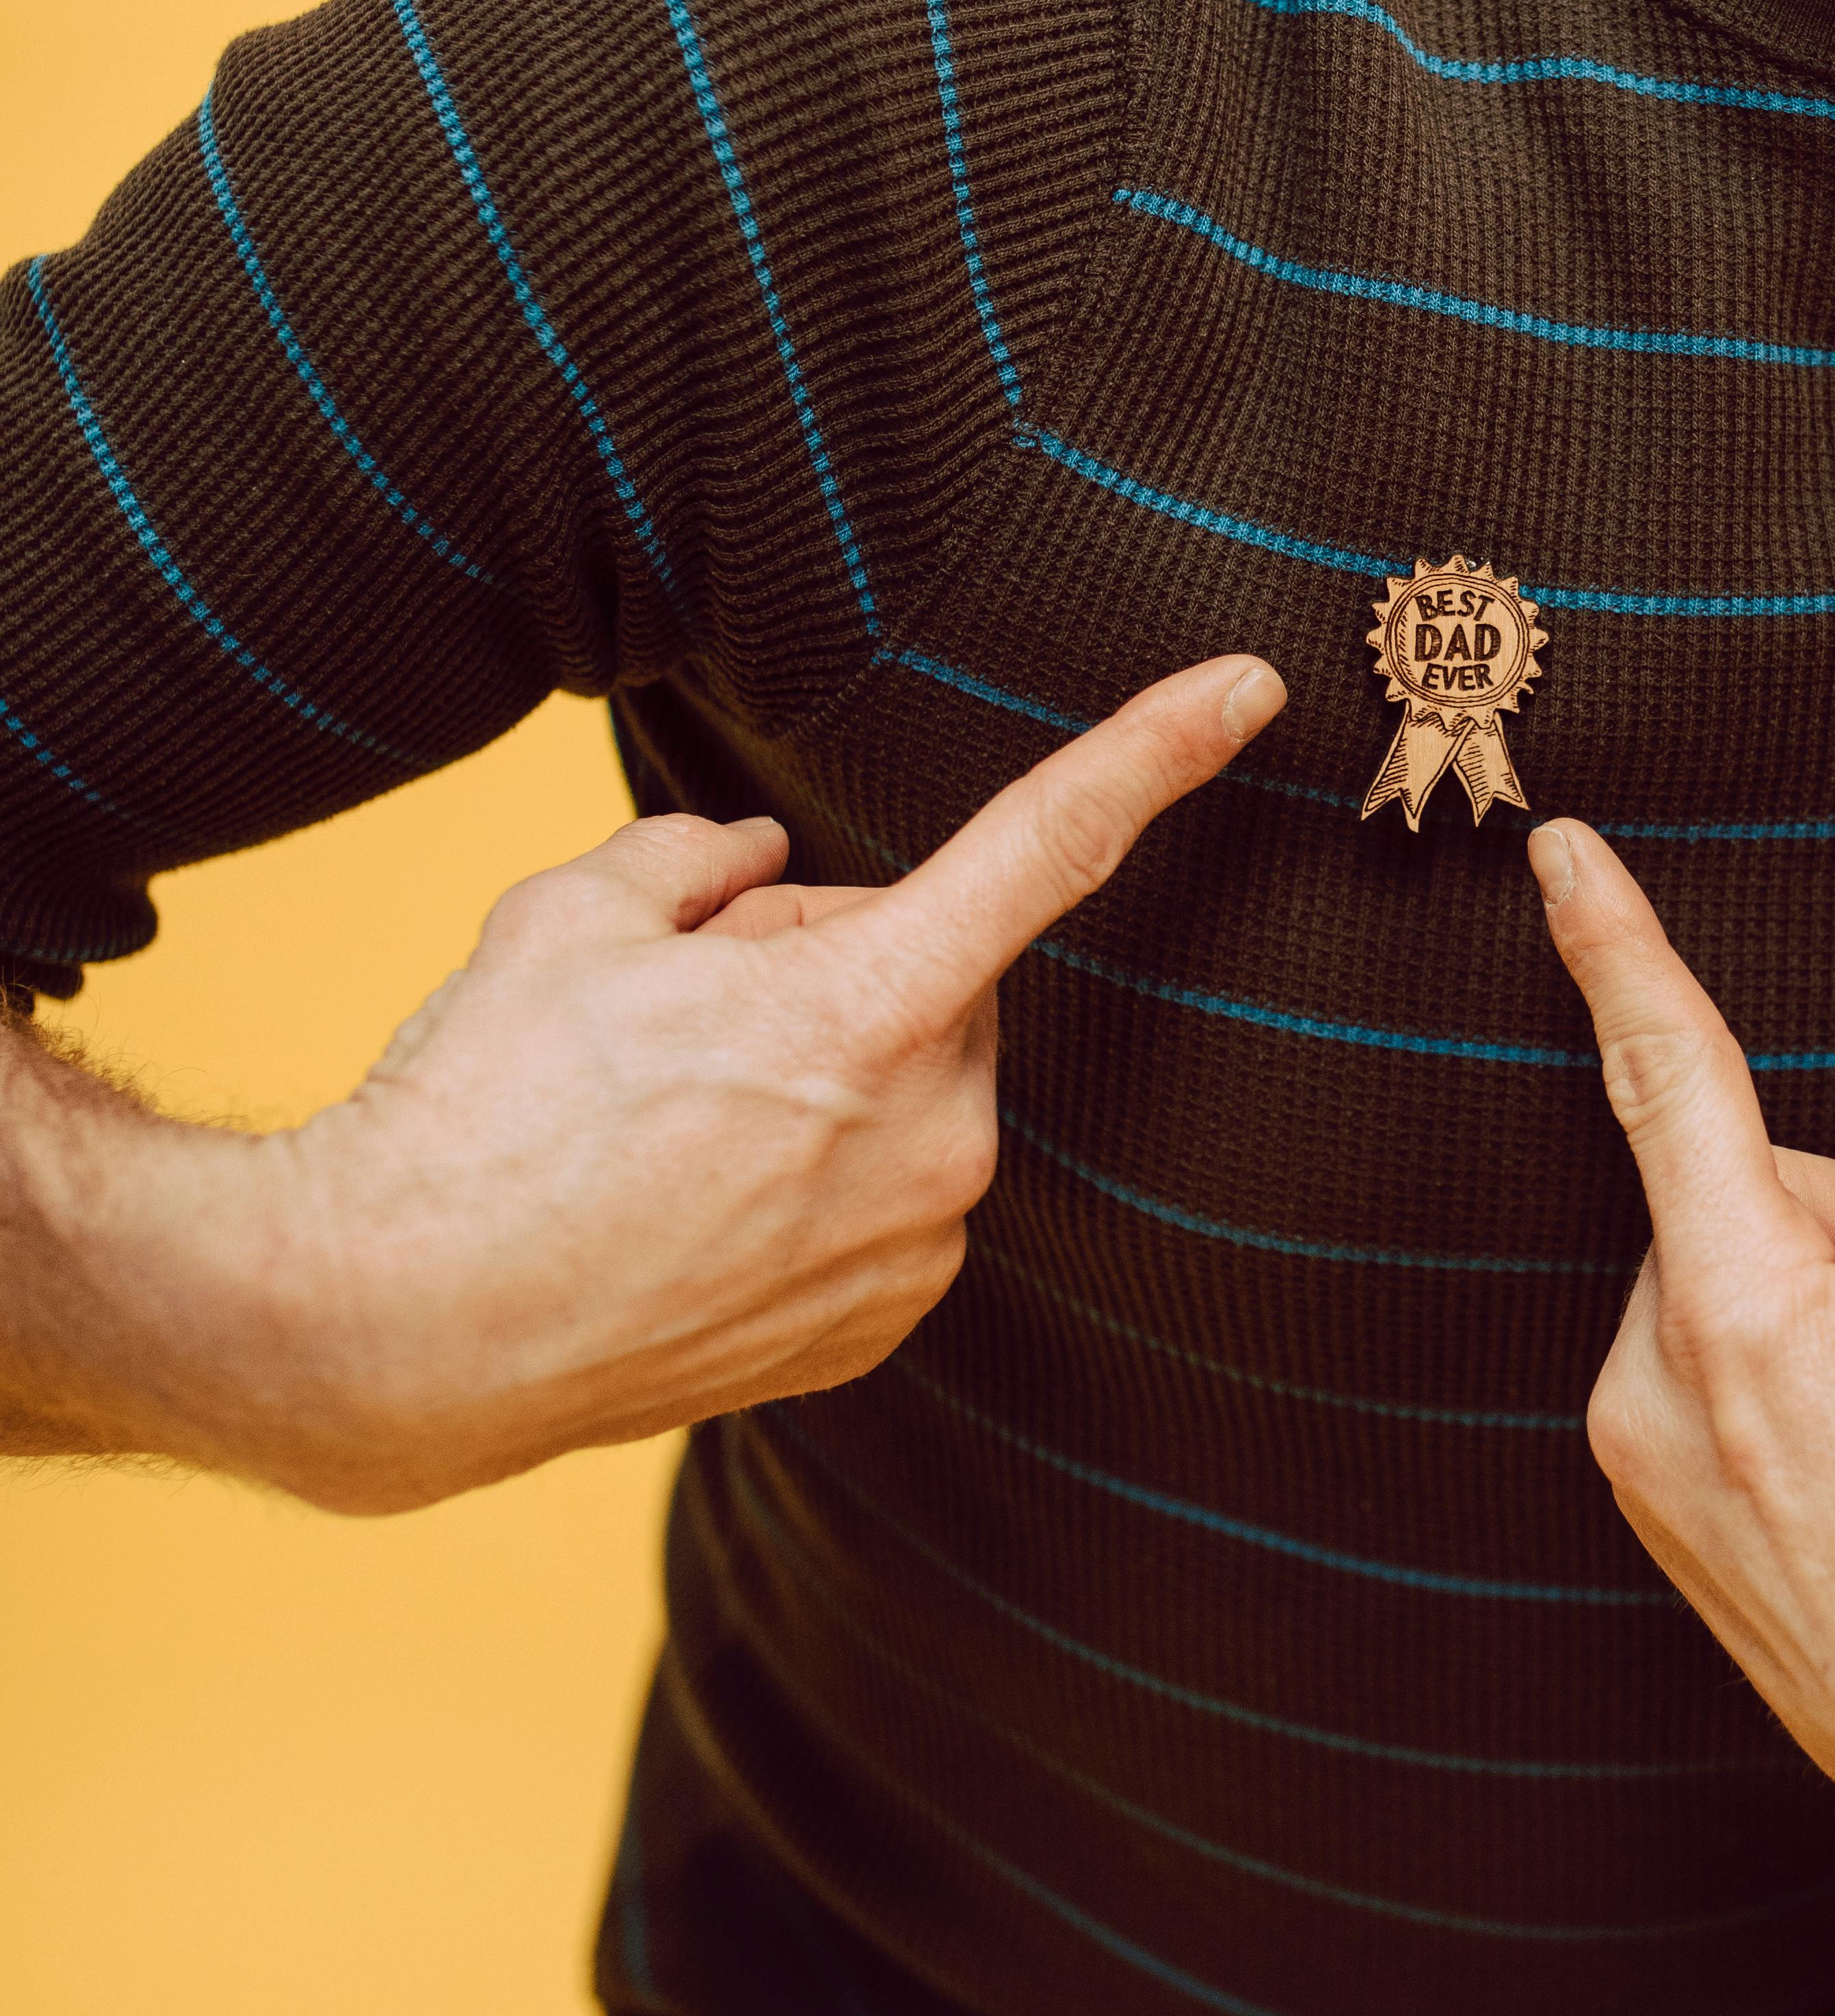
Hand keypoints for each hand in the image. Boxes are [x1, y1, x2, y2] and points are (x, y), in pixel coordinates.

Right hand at [204, 654, 1287, 1508]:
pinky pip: (882, 1196)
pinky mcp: (883, 1322)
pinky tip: (690, 1205)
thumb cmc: (481, 1106)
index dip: (1155, 750)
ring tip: (664, 1124)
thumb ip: (700, 858)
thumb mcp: (571, 914)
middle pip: (926, 979)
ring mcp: (917, 1241)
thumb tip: (764, 861)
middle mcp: (931, 1130)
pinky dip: (810, 1179)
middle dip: (832, 966)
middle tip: (683, 1014)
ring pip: (906, 1089)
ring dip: (818, 1077)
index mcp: (870, 1004)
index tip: (1249, 688)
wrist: (404, 1327)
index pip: (1050, 842)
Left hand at [1530, 815, 1834, 1927]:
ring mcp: (1641, 1458)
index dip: (1618, 952)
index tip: (1559, 855)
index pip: (1668, 1084)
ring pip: (1737, 1283)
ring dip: (1833, 1309)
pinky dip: (1800, 1373)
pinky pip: (1721, 1365)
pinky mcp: (1654, 1506)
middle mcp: (1652, 1384)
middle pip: (1747, 1197)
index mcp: (1741, 1316)